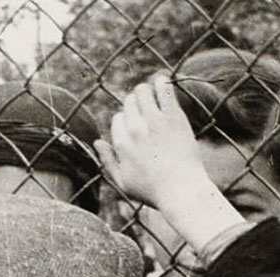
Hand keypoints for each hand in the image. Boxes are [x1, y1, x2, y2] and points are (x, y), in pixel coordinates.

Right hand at [94, 75, 206, 207]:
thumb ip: (108, 162)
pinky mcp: (173, 116)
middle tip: (149, 113)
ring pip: (142, 90)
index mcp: (121, 144)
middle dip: (137, 106)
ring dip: (147, 91)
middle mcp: (134, 130)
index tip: (139, 128)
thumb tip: (97, 142)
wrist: (182, 191)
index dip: (127, 122)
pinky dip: (161, 82)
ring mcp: (154, 121)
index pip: (118, 118)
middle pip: (129, 102)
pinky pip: (163, 88)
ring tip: (155, 97)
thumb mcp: (124, 183)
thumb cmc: (153, 192)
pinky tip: (163, 84)